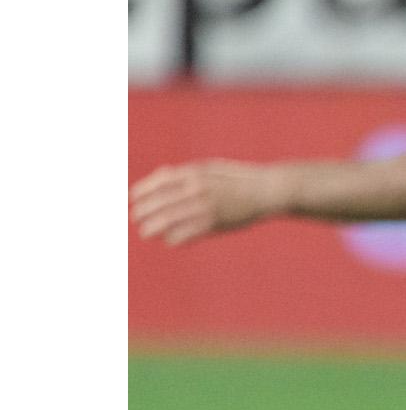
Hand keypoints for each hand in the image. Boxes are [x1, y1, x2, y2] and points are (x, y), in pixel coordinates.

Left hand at [131, 162, 290, 245]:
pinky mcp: (216, 223)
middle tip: (136, 219)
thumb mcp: (211, 168)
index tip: (134, 200)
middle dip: (144, 211)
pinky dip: (176, 238)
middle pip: (161, 202)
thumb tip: (162, 176)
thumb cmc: (240, 179)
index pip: (159, 182)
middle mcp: (197, 189)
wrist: (268, 191)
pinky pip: (189, 233)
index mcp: (194, 174)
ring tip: (146, 232)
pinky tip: (169, 241)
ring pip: (170, 219)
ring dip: (154, 227)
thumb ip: (186, 173)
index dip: (142, 191)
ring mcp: (206, 206)